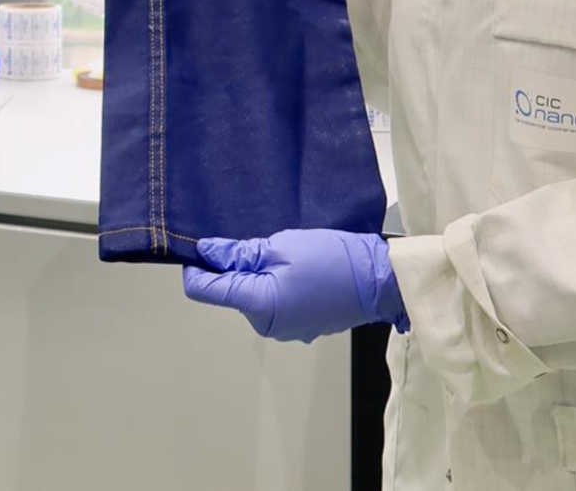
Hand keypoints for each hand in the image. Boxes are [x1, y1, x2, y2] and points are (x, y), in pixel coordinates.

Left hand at [182, 230, 408, 342]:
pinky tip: (301, 272)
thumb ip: (238, 253)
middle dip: (238, 268)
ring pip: (254, 297)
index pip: (204, 291)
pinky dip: (278, 286)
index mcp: (258, 305)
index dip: (196, 268)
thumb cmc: (333, 259)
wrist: (379, 280)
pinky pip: (276, 304)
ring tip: (290, 258)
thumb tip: (206, 253)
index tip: (202, 248)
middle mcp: (267, 325)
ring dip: (260, 276)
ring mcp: (286, 330)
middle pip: (231, 292)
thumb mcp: (280, 246)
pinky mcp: (300, 327)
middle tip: (266, 246)